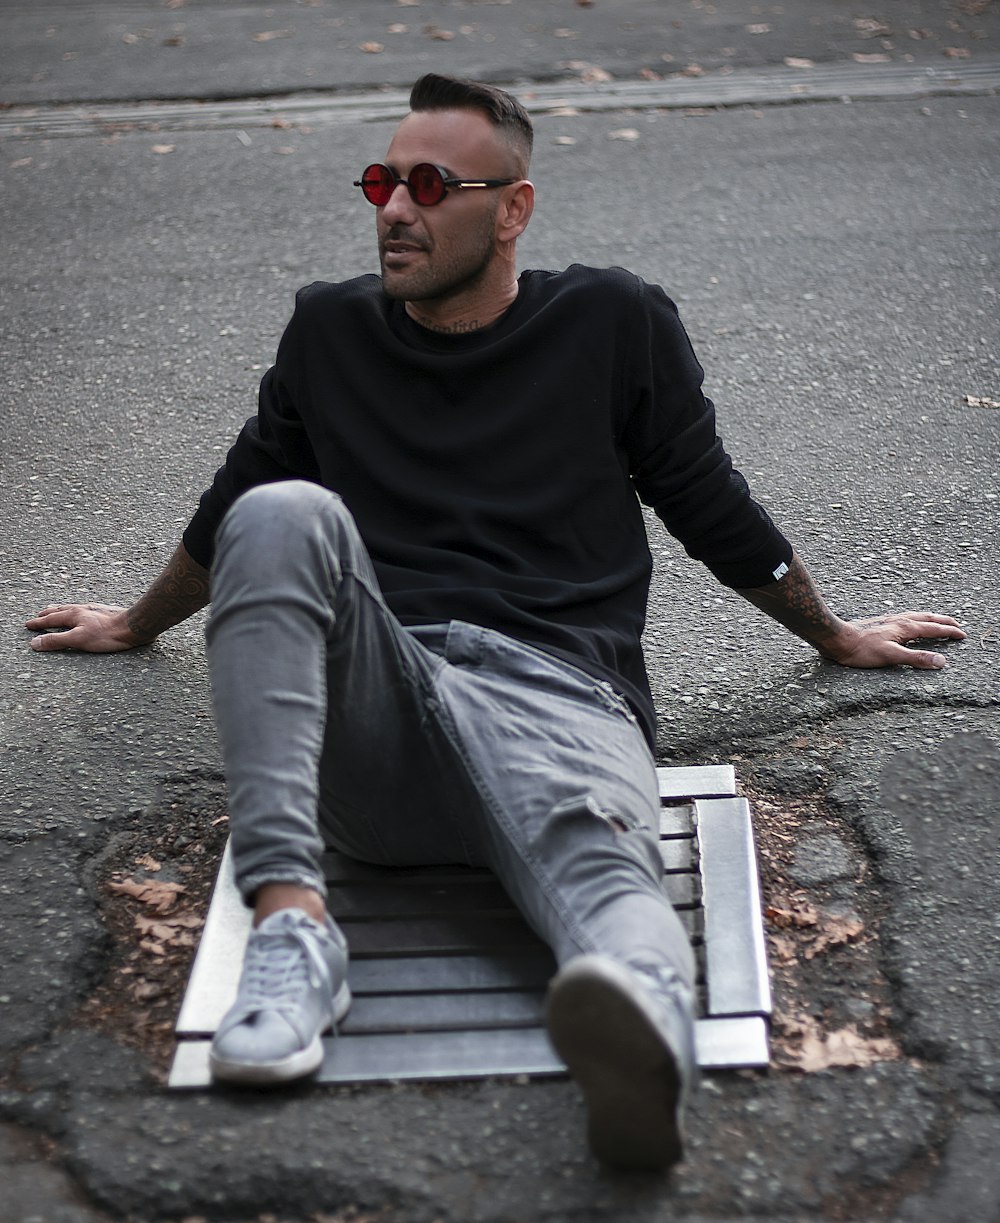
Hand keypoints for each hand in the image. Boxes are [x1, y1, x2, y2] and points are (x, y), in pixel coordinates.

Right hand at [25, 603, 152, 652]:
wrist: (134, 626)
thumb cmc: (107, 634)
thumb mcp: (78, 640)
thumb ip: (56, 641)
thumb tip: (34, 643)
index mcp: (74, 614)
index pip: (51, 619)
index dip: (38, 623)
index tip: (28, 625)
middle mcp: (83, 609)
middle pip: (61, 610)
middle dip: (48, 613)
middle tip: (40, 614)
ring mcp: (95, 610)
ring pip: (73, 608)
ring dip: (62, 610)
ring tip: (57, 610)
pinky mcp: (106, 613)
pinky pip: (85, 610)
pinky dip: (77, 611)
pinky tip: (84, 613)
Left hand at [818, 612, 964, 669]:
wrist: (836, 639)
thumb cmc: (861, 650)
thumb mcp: (891, 657)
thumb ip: (916, 659)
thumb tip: (941, 661)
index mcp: (905, 628)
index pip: (933, 629)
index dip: (949, 632)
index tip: (962, 635)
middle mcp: (899, 620)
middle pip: (927, 618)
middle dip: (943, 622)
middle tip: (956, 624)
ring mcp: (888, 620)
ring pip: (915, 616)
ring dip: (930, 618)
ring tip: (936, 620)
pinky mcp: (879, 623)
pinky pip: (904, 617)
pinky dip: (915, 619)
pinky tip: (907, 623)